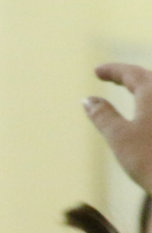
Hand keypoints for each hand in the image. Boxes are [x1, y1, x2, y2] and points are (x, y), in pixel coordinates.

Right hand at [88, 63, 151, 192]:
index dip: (113, 70)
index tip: (98, 71)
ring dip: (145, 92)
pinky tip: (148, 118)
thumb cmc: (151, 161)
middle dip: (131, 77)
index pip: (132, 74)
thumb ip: (102, 115)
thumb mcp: (119, 137)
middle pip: (151, 80)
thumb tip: (87, 100)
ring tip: (133, 94)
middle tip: (113, 78)